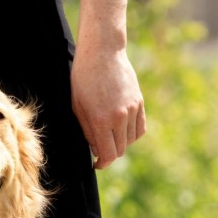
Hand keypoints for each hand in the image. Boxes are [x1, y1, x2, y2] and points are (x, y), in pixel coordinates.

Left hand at [70, 46, 145, 169]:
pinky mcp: (139, 102)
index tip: (96, 163)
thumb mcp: (78, 108)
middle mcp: (120, 117)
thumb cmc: (82, 80)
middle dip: (109, 153)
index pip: (108, 154)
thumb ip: (88, 131)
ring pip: (131, 140)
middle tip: (99, 149)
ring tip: (108, 136)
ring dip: (120, 143)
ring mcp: (132, 109)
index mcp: (101, 120)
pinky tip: (121, 130)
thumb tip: (97, 149)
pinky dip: (131, 134)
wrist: (102, 54)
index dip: (102, 163)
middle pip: (120, 150)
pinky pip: (140, 128)